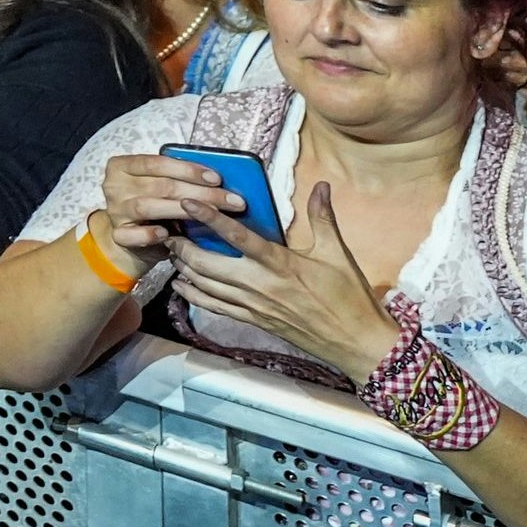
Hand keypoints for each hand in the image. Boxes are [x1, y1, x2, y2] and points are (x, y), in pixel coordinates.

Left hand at [168, 181, 406, 382]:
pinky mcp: (253, 321)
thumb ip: (322, 217)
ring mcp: (253, 305)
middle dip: (182, 246)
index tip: (186, 201)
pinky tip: (181, 285)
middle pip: (207, 264)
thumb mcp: (337, 253)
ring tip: (170, 251)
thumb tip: (322, 184)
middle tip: (169, 230)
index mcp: (280, 263)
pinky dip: (193, 295)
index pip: (236, 236)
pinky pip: (214, 307)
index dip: (209, 217)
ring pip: (205, 286)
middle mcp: (259, 284)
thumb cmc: (349, 296)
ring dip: (183, 268)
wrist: (357, 343)